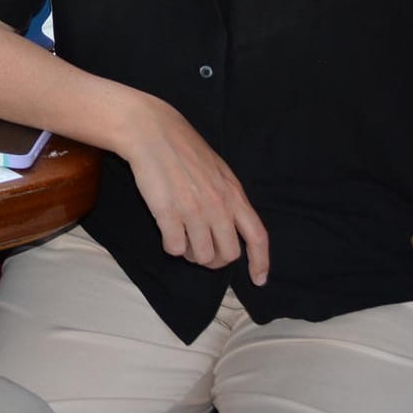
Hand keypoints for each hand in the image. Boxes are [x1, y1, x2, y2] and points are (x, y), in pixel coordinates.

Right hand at [118, 95, 269, 284]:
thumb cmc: (183, 150)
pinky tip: (166, 231)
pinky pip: (174, 249)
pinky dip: (171, 246)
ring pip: (201, 257)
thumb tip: (233, 227)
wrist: (152, 132)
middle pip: (228, 255)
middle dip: (214, 260)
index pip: (257, 236)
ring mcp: (194, 211)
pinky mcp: (168, 214)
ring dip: (191, 254)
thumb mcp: (218, 171)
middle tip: (200, 250)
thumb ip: (229, 198)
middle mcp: (218, 206)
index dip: (261, 262)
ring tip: (182, 237)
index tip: (258, 280)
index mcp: (234, 194)